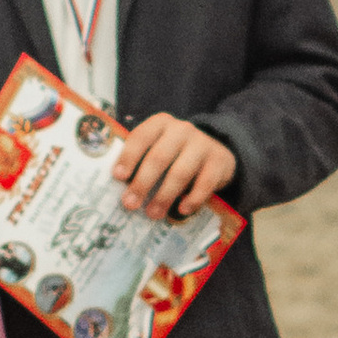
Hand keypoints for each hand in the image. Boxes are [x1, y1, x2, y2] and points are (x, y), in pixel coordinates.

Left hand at [111, 114, 237, 223]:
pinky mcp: (219, 161)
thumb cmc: (176, 153)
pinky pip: (204, 184)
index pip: (141, 137)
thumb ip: (141, 158)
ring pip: (180, 173)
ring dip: (164, 196)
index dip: (128, 157)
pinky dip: (192, 199)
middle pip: (159, 158)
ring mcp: (202, 144)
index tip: (118, 177)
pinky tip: (182, 210)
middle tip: (130, 204)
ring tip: (153, 214)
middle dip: (142, 183)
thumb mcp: (159, 146)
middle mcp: (181, 130)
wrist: (215, 152)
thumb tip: (120, 187)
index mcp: (160, 123)